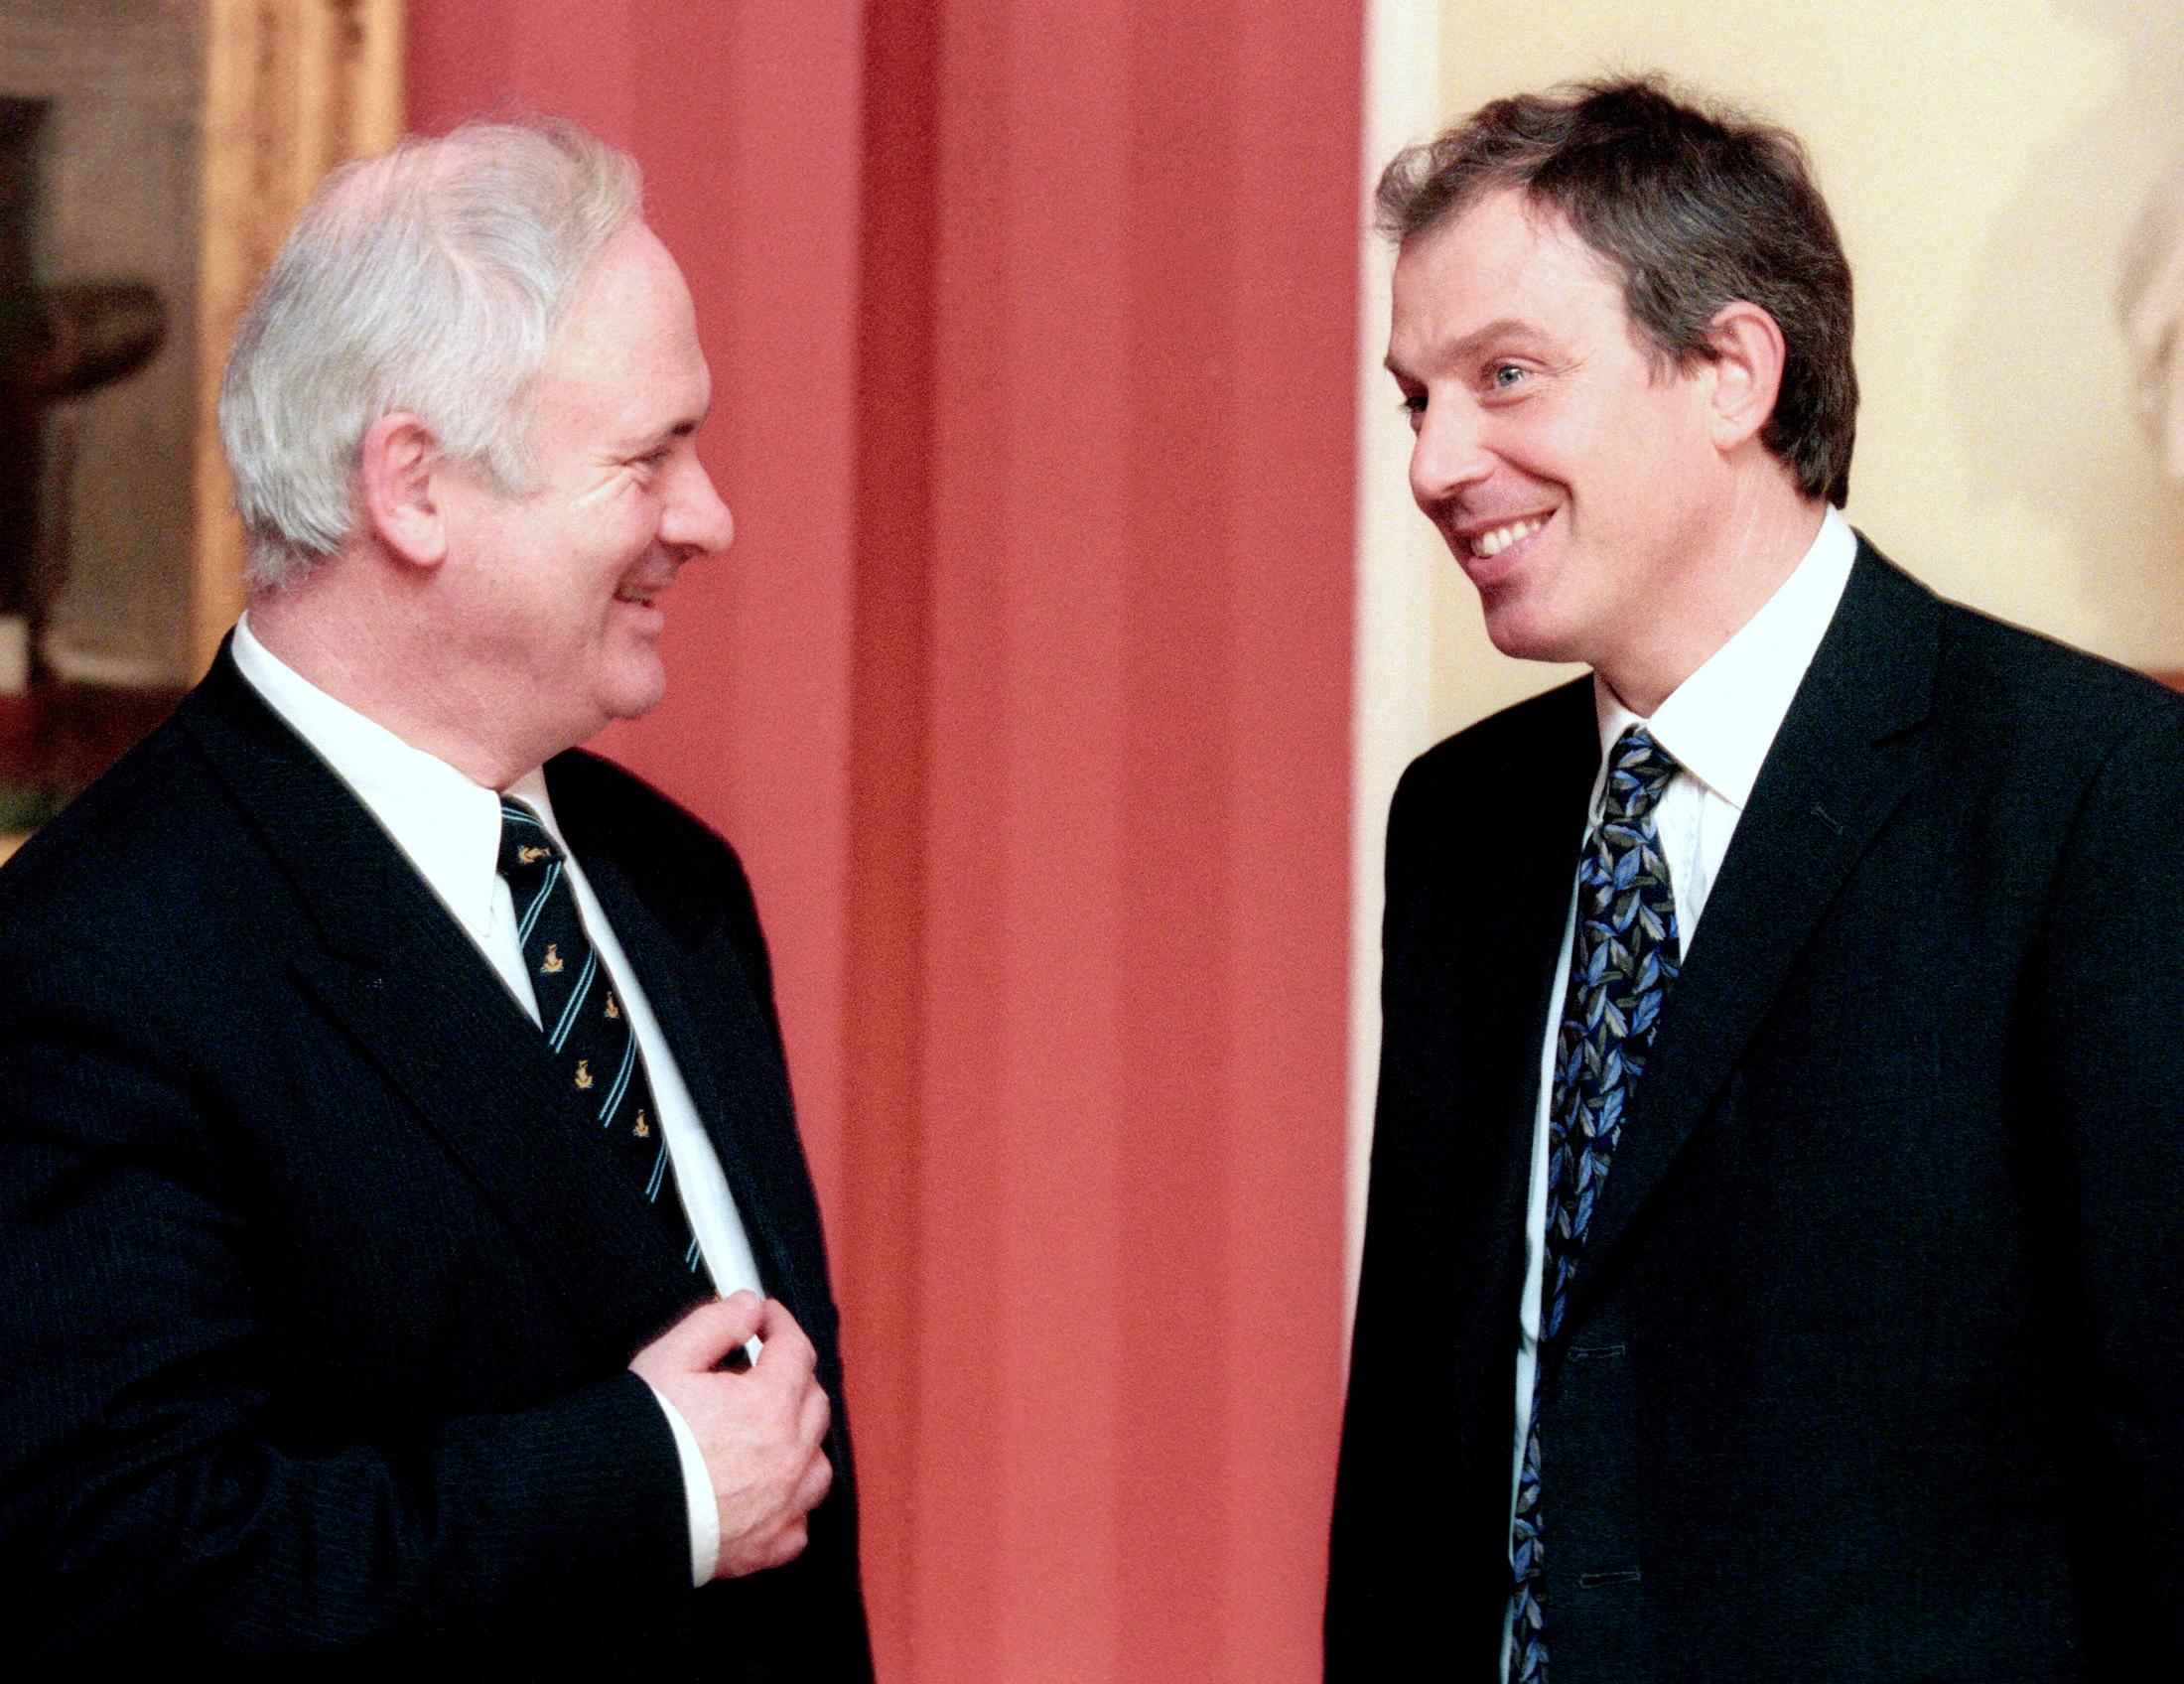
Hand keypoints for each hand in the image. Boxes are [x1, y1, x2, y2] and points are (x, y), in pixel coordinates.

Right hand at [629, 1291, 832, 1578]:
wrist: (611, 1512)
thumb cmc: (640, 1440)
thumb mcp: (669, 1359)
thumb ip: (716, 1323)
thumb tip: (748, 1306)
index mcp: (769, 1405)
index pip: (796, 1349)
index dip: (780, 1325)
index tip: (765, 1319)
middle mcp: (786, 1455)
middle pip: (814, 1402)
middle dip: (794, 1376)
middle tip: (763, 1368)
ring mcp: (781, 1505)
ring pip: (818, 1463)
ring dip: (803, 1440)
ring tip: (773, 1430)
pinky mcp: (764, 1548)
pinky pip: (799, 1524)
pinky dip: (792, 1505)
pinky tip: (771, 1494)